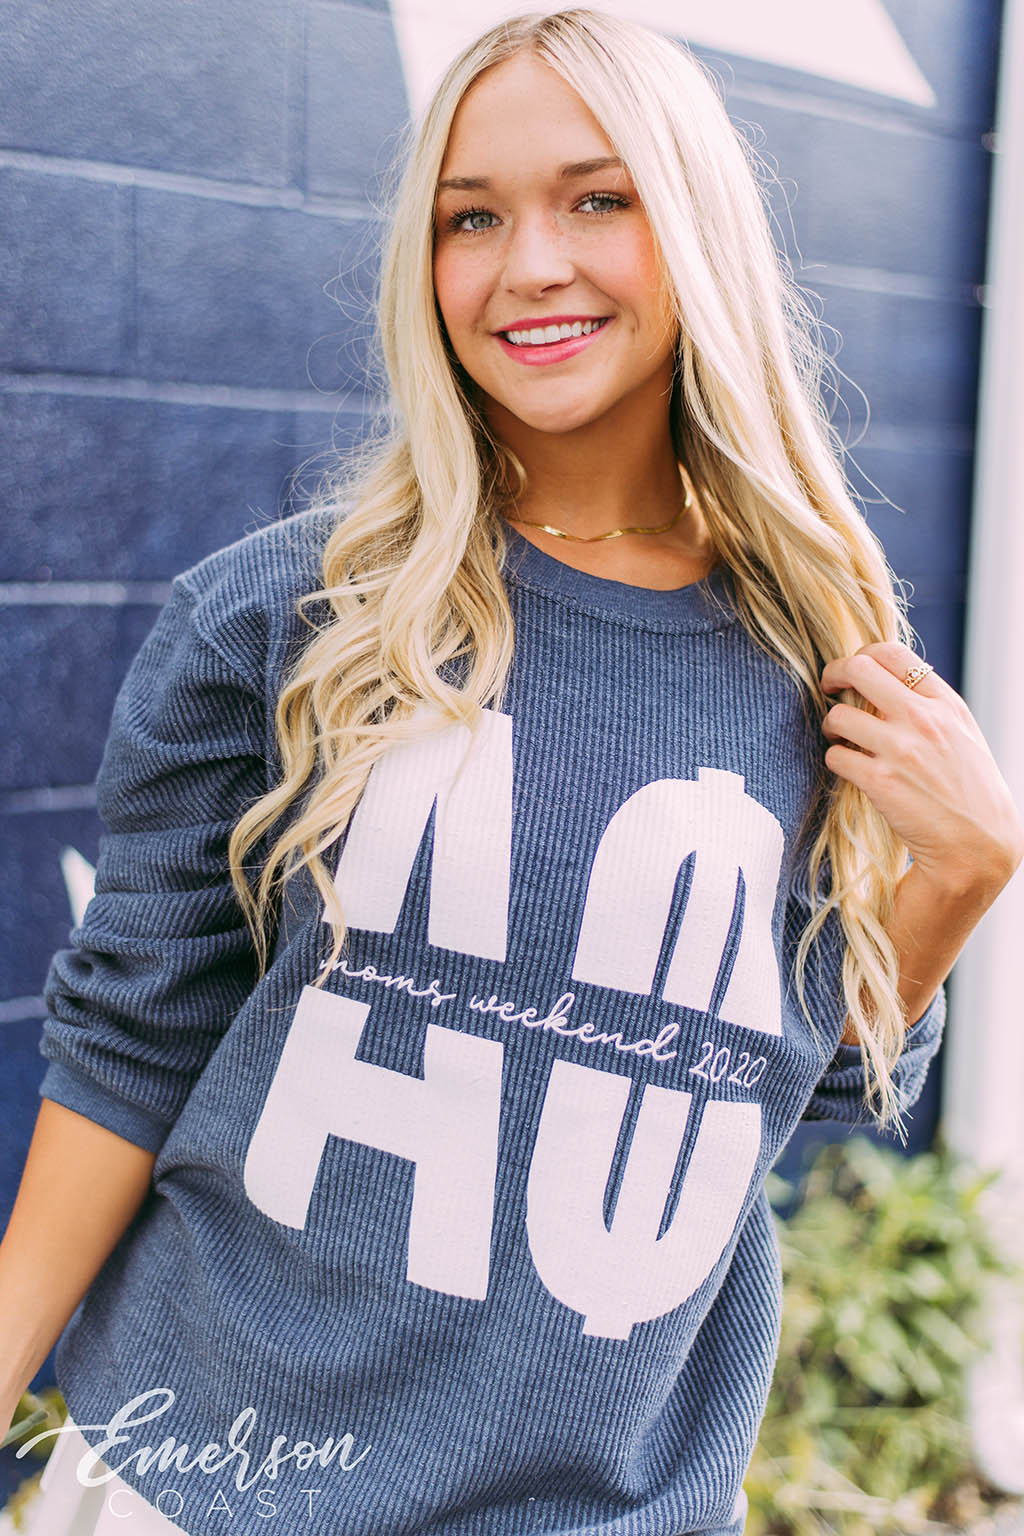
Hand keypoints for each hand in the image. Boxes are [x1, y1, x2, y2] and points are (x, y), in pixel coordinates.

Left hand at [820, 641, 1023, 897]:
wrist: (978, 845)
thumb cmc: (968, 790)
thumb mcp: (962, 735)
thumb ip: (929, 706)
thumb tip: (884, 682)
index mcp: (946, 704)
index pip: (893, 653)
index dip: (861, 655)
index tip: (851, 671)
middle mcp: (924, 720)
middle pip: (858, 669)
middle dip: (833, 675)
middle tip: (828, 689)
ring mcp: (901, 750)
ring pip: (838, 716)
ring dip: (831, 726)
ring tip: (839, 738)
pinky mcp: (880, 782)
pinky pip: (835, 757)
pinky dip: (835, 760)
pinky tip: (848, 768)